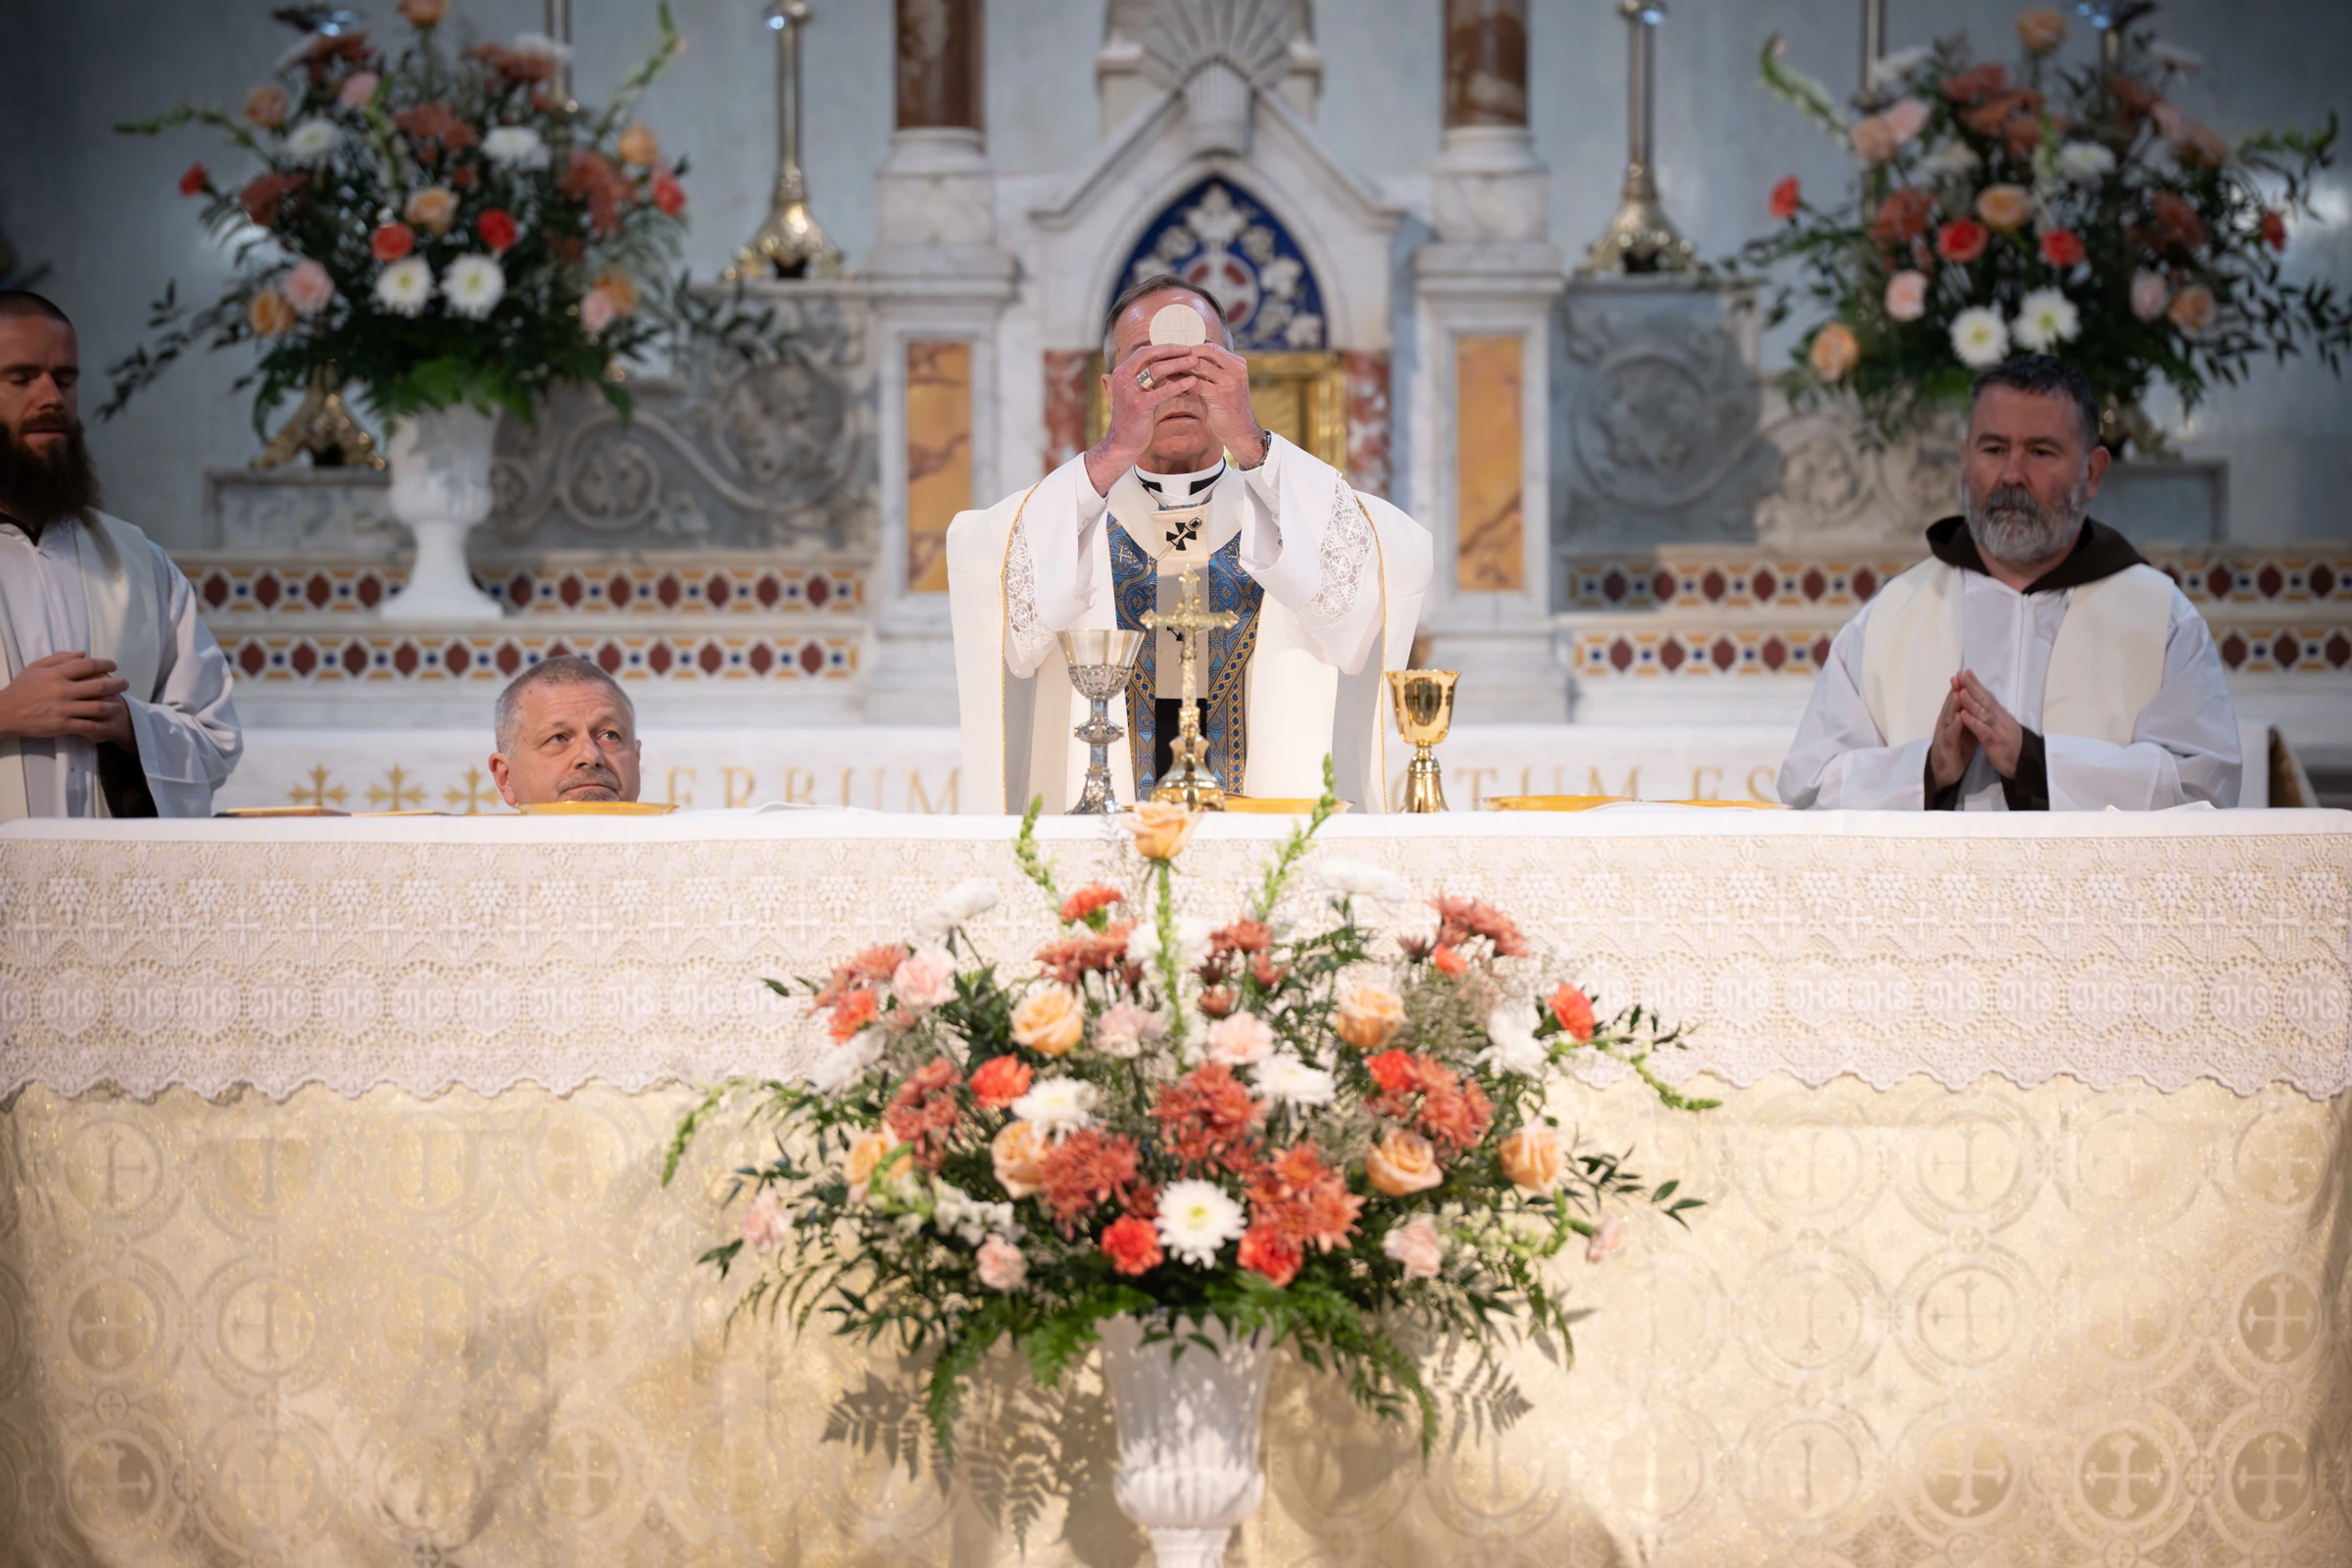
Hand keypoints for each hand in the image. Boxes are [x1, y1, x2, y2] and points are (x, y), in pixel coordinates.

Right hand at [0, 652, 130, 744]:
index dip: (105, 664)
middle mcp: (63, 690)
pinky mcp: (63, 725)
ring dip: (113, 706)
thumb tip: (82, 653)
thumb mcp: (35, 668)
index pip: (88, 665)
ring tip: (121, 705)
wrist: (5, 713)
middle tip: (126, 683)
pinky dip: (101, 726)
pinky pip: (88, 726)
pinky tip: (108, 724)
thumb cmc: (21, 689)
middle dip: (117, 684)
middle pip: (99, 685)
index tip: (114, 665)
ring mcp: (64, 708)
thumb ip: (59, 658)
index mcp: (56, 673)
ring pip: (98, 707)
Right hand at [1085, 343, 1213, 493]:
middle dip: (1172, 351)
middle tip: (1191, 349)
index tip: (1182, 346)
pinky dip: (1178, 385)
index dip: (1165, 347)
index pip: (1145, 352)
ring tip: (1195, 361)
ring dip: (1178, 364)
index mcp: (1123, 372)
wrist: (1122, 443)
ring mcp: (1129, 391)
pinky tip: (1192, 382)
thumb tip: (1171, 367)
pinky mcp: (1138, 405)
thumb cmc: (1134, 419)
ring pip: (1156, 370)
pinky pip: (1161, 391)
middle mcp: (1123, 378)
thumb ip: (1150, 380)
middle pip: (1150, 356)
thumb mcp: (1139, 394)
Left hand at [1161, 341, 1267, 468]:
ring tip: (1164, 367)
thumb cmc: (1229, 410)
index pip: (1211, 347)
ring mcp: (1229, 381)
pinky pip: (1195, 383)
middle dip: (1184, 354)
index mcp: (1237, 364)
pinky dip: (1181, 381)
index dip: (1192, 349)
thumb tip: (1187, 359)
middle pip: (1205, 352)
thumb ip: (1211, 372)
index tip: (1175, 353)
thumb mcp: (1224, 385)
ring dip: (1180, 366)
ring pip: (1199, 365)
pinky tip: (1169, 382)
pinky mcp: (1220, 395)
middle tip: (1166, 358)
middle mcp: (1236, 369)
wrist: (1241, 433)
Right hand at [1928, 682, 1976, 789]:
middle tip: (1959, 675)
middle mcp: (1946, 724)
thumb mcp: (1964, 730)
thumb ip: (1969, 717)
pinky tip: (1959, 717)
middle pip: (1951, 705)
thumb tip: (1977, 703)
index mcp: (1952, 719)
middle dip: (1955, 690)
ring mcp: (1944, 734)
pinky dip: (1955, 725)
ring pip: (1949, 717)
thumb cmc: (1956, 750)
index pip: (1956, 701)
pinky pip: (1951, 735)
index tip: (1967, 672)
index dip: (1961, 687)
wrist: (1946, 772)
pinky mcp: (1946, 746)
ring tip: (1958, 691)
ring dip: (1953, 705)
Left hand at [1953, 671, 2023, 777]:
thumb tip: (1985, 699)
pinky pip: (1983, 731)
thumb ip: (1993, 713)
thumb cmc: (2010, 744)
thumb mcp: (2002, 725)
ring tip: (1960, 691)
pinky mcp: (1995, 742)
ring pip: (1983, 713)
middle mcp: (2000, 718)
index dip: (1976, 683)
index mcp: (2000, 714)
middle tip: (1960, 675)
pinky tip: (1963, 715)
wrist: (2024, 763)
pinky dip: (1973, 722)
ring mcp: (1998, 729)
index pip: (1987, 695)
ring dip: (1971, 702)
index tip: (1965, 672)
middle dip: (1972, 687)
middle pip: (1985, 700)